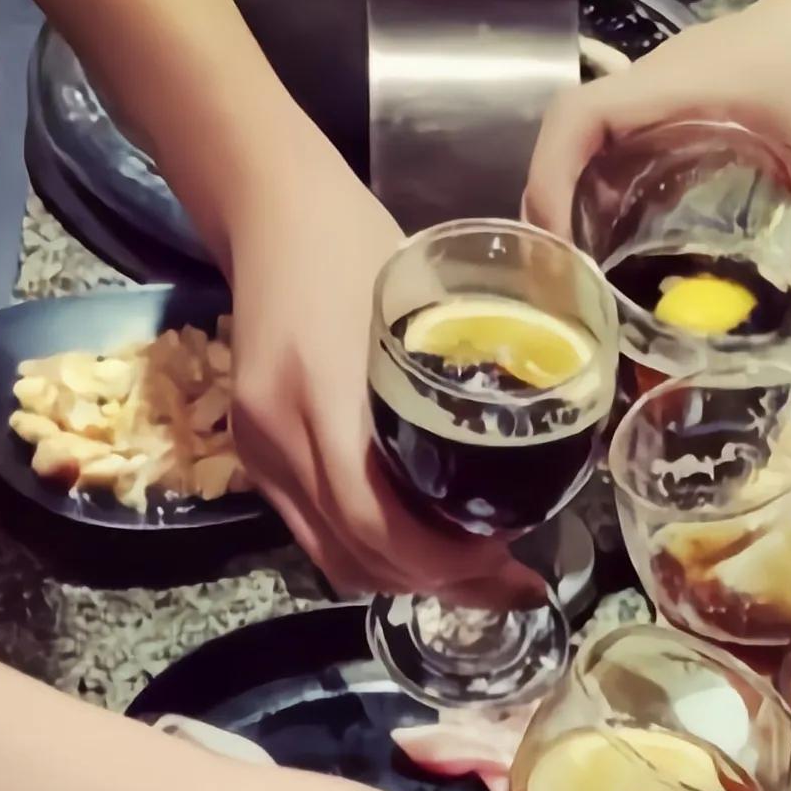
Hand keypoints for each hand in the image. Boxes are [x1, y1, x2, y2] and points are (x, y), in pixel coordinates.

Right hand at [221, 117, 499, 595]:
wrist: (269, 206)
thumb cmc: (356, 245)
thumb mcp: (421, 305)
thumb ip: (458, 380)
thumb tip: (537, 446)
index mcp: (318, 394)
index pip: (372, 521)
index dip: (442, 559)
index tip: (505, 552)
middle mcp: (276, 437)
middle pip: (356, 556)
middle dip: (438, 583)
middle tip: (510, 577)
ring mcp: (257, 451)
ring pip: (333, 557)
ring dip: (405, 578)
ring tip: (477, 568)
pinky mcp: (253, 454)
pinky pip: (314, 533)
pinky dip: (371, 551)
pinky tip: (423, 541)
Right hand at [525, 0, 790, 376]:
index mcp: (675, 86)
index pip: (577, 120)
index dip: (550, 184)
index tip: (563, 258)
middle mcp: (655, 88)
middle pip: (571, 149)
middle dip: (559, 223)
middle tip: (578, 301)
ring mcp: (665, 97)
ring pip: (594, 156)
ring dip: (584, 217)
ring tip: (599, 294)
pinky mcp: (683, 110)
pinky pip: (626, 157)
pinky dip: (616, 205)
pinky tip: (639, 261)